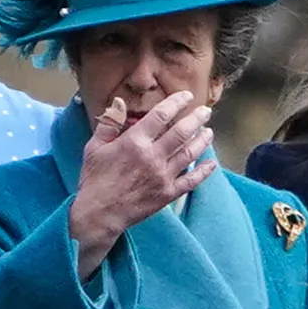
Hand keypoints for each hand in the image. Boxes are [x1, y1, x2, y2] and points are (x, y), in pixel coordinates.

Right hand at [67, 91, 213, 271]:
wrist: (100, 212)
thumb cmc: (95, 178)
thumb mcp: (95, 147)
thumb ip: (110, 124)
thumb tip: (120, 102)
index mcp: (134, 142)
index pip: (160, 116)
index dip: (175, 103)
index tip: (185, 96)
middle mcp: (152, 156)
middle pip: (181, 132)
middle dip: (196, 119)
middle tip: (206, 111)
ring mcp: (163, 175)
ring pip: (189, 153)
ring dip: (202, 141)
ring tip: (209, 131)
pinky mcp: (169, 193)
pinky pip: (192, 180)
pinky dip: (204, 171)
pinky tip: (212, 163)